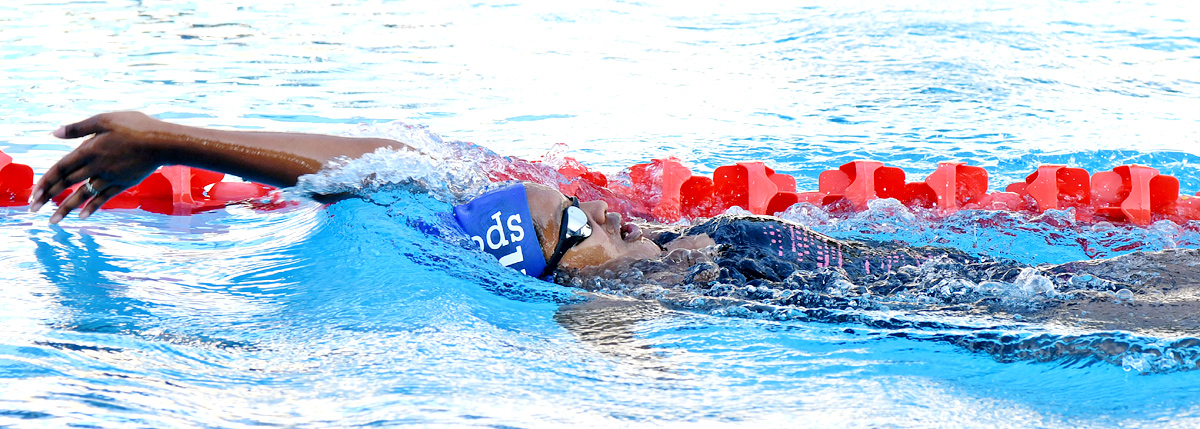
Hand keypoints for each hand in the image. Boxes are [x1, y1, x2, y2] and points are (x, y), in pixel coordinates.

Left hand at [30, 112, 167, 222]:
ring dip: (66, 208)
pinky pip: (103, 198)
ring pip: (83, 195)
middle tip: (33, 209)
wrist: (163, 142)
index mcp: (89, 150)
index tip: (33, 192)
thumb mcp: (105, 119)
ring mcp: (110, 177)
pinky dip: (92, 207)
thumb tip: (55, 133)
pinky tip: (82, 216)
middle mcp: (96, 166)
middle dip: (48, 196)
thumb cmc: (135, 126)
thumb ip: (79, 128)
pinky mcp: (123, 183)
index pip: (61, 167)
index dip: (46, 180)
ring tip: (53, 221)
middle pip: (67, 183)